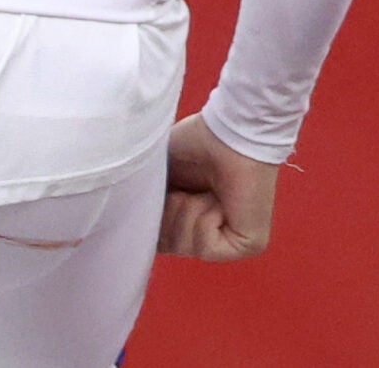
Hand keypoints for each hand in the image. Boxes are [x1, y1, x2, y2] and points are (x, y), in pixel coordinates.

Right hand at [159, 111, 279, 260]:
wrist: (226, 132)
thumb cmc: (193, 143)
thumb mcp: (156, 176)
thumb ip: (145, 202)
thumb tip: (129, 221)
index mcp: (187, 215)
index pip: (159, 239)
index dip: (149, 220)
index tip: (154, 195)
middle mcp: (208, 230)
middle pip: (167, 245)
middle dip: (167, 213)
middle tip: (182, 188)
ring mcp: (231, 240)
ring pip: (184, 246)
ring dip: (187, 211)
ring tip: (203, 189)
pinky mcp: (249, 245)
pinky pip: (206, 247)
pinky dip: (204, 218)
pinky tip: (218, 199)